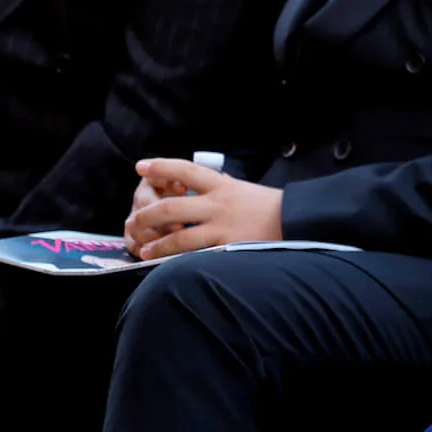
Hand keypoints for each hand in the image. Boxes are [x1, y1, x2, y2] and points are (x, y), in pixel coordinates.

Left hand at [125, 158, 283, 260]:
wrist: (297, 219)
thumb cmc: (270, 205)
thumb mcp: (243, 188)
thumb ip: (219, 187)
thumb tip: (196, 185)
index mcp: (222, 185)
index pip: (185, 170)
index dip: (161, 167)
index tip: (141, 166)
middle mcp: (218, 203)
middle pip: (171, 205)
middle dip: (147, 214)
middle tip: (134, 219)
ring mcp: (222, 226)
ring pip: (178, 235)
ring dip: (157, 244)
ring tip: (144, 250)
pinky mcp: (228, 246)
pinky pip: (196, 254)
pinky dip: (178, 260)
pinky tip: (167, 265)